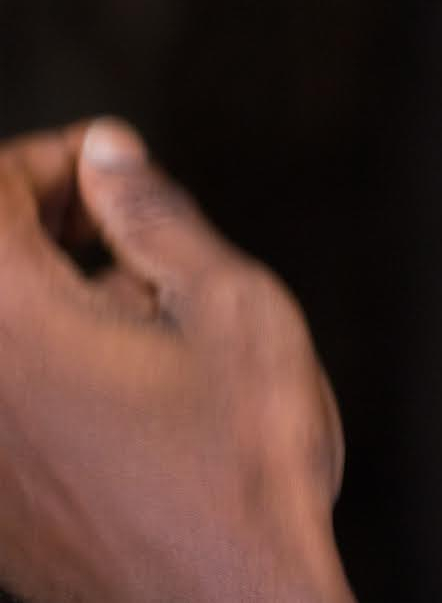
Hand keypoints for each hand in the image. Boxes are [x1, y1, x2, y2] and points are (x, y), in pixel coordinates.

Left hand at [0, 120, 352, 602]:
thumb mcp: (232, 311)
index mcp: (14, 321)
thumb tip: (108, 153)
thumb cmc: (242, 464)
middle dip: (40, 222)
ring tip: (133, 315)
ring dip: (39, 296)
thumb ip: (157, 220)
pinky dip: (37, 362)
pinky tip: (116, 386)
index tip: (116, 174)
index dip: (52, 161)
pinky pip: (3, 394)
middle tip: (122, 233)